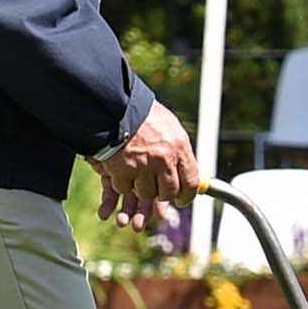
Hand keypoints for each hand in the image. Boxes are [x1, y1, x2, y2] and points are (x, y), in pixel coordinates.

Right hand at [93, 103, 201, 230]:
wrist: (116, 107)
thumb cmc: (144, 116)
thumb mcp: (170, 129)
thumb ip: (180, 153)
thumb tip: (190, 175)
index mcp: (179, 147)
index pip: (191, 183)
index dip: (187, 196)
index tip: (182, 200)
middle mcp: (164, 158)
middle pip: (169, 192)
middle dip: (162, 194)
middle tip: (155, 186)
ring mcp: (143, 166)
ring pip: (146, 193)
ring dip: (140, 187)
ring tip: (135, 170)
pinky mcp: (122, 171)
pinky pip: (124, 188)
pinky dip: (121, 182)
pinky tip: (121, 167)